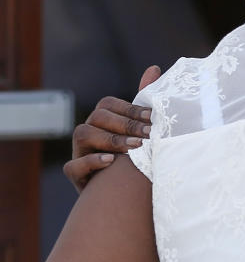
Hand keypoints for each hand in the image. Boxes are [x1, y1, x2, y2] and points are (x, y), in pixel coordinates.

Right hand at [63, 65, 160, 191]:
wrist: (127, 193)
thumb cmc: (136, 156)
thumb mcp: (142, 129)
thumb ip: (144, 100)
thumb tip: (154, 68)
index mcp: (103, 121)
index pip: (109, 104)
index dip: (131, 109)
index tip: (154, 117)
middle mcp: (88, 134)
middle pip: (97, 117)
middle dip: (125, 124)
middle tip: (149, 135)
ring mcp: (79, 153)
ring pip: (83, 135)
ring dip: (111, 140)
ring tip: (134, 148)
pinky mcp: (76, 176)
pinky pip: (74, 166)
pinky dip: (91, 162)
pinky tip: (111, 161)